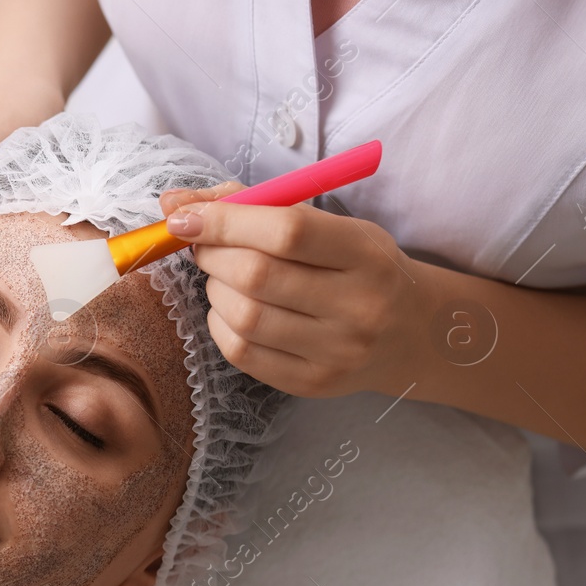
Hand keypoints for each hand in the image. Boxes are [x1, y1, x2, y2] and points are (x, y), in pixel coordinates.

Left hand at [158, 182, 432, 398]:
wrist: (411, 333)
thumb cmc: (360, 268)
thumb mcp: (331, 226)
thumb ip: (259, 206)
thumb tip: (175, 203)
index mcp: (365, 254)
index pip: (286, 232)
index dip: (225, 221)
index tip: (185, 216)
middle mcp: (356, 306)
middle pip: (256, 275)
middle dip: (212, 254)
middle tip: (204, 245)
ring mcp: (335, 351)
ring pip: (243, 316)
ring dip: (215, 289)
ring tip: (224, 278)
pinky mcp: (312, 382)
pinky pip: (241, 352)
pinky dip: (220, 323)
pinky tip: (231, 310)